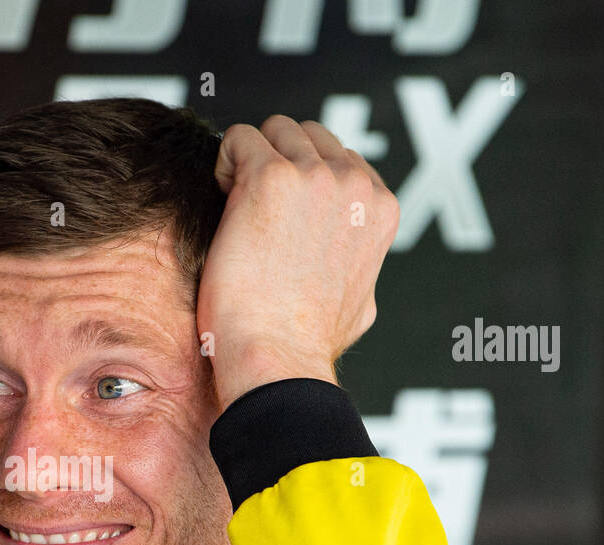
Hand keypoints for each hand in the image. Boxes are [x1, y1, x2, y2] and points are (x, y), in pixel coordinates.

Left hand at [199, 116, 398, 409]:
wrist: (278, 356)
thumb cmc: (307, 343)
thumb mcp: (360, 303)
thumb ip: (360, 268)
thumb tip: (354, 267)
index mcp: (380, 209)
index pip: (340, 159)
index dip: (304, 184)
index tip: (281, 221)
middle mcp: (355, 185)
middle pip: (309, 135)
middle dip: (278, 161)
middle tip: (253, 210)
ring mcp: (315, 177)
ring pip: (275, 130)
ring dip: (250, 161)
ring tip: (235, 207)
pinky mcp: (271, 178)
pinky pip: (239, 138)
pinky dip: (225, 163)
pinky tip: (222, 201)